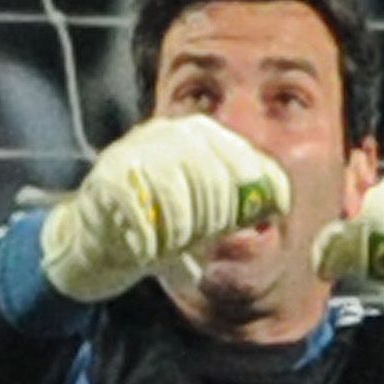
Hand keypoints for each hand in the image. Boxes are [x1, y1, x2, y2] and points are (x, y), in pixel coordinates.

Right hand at [37, 114, 289, 303]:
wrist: (104, 240)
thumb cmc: (167, 226)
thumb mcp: (211, 214)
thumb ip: (242, 203)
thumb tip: (280, 203)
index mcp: (199, 134)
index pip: (240, 158)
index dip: (260, 188)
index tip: (274, 214)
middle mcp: (169, 132)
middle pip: (211, 176)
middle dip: (215, 218)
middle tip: (205, 242)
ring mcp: (136, 150)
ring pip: (174, 190)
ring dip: (180, 229)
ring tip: (174, 246)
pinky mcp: (107, 176)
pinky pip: (137, 207)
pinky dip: (148, 237)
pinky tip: (147, 251)